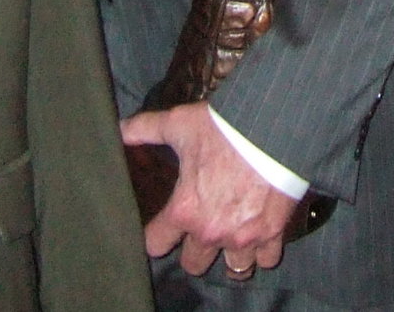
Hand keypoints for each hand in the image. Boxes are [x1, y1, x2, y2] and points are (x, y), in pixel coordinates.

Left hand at [119, 104, 294, 277]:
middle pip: (193, 264)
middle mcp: (211, 231)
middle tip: (201, 231)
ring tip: (231, 240)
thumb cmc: (225, 128)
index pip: (155, 245)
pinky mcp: (271, 233)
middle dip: (195, 251)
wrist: (274, 129)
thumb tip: (120, 129)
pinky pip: (266, 260)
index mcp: (184, 211)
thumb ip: (146, 129)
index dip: (156, 236)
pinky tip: (259, 237)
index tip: (163, 228)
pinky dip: (263, 251)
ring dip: (231, 255)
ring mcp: (242, 237)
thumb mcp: (180, 124)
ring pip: (233, 270)